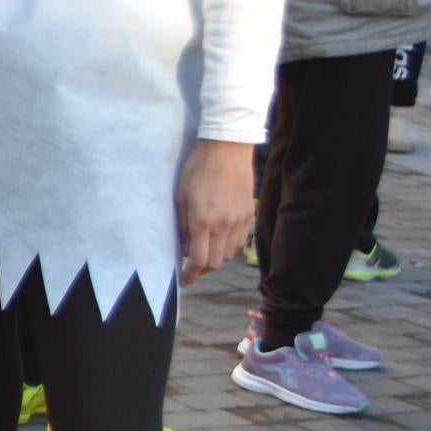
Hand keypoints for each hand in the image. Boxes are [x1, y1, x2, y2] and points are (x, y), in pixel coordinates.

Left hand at [175, 137, 250, 286]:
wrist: (227, 149)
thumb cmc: (197, 170)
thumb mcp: (180, 197)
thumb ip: (182, 226)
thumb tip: (183, 248)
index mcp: (203, 221)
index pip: (199, 260)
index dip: (191, 275)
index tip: (184, 281)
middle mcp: (224, 225)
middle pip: (215, 262)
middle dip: (202, 269)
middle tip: (192, 267)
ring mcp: (240, 221)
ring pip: (229, 254)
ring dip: (216, 259)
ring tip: (205, 253)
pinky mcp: (250, 214)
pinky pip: (241, 242)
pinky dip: (229, 247)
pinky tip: (220, 241)